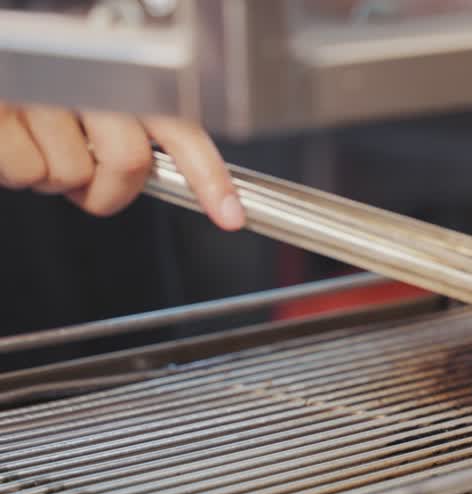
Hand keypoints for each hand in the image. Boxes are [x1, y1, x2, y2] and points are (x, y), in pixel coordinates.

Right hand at [0, 104, 244, 230]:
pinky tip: (11, 139)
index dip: (209, 176)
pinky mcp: (2, 113)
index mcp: (119, 79)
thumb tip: (159, 176)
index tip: (229, 215)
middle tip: (88, 182)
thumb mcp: (93, 100)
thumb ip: (128, 131)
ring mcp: (41, 94)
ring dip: (53, 175)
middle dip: (110, 191)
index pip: (181, 129)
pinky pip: (25, 171)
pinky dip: (17, 171)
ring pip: (70, 173)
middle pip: (128, 162)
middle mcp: (85, 80)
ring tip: (36, 142)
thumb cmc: (36, 86)